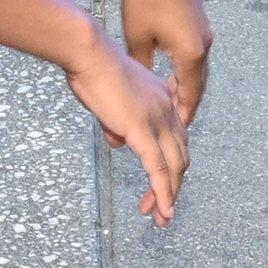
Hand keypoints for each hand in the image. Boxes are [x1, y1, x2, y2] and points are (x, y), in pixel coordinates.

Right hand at [63, 29, 189, 225]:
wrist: (88, 51)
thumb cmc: (91, 66)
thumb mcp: (108, 97)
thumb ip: (116, 120)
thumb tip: (118, 140)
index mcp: (161, 100)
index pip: (175, 138)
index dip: (170, 162)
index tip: (160, 179)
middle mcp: (167, 112)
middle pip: (180, 157)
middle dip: (172, 185)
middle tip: (159, 205)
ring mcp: (157, 122)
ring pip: (174, 168)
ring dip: (169, 195)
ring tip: (160, 216)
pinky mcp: (142, 131)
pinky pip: (158, 170)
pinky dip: (163, 193)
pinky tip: (162, 210)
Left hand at [119, 0, 210, 128]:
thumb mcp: (136, 37)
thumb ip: (141, 65)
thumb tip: (140, 85)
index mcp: (191, 54)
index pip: (191, 94)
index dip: (183, 113)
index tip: (177, 130)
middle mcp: (204, 44)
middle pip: (198, 82)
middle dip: (187, 101)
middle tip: (176, 121)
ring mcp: (203, 30)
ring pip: (197, 66)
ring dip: (187, 83)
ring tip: (173, 99)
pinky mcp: (196, 17)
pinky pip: (194, 50)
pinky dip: (186, 65)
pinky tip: (172, 68)